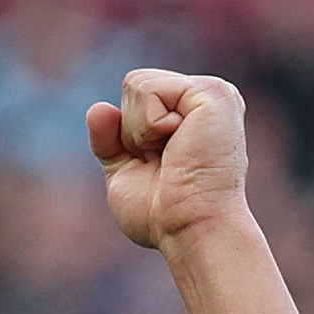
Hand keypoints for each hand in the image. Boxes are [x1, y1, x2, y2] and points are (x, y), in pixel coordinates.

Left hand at [88, 70, 250, 252]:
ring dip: (141, 130)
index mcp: (191, 114)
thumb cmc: (164, 216)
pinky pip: (150, 90)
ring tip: (174, 155)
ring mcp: (213, 92)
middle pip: (134, 84)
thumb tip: (99, 107)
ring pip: (138, 83)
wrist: (189, 230)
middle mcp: (206, 98)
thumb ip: (109, 140)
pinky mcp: (214, 94)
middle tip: (166, 162)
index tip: (160, 167)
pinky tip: (179, 146)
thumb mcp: (124, 173)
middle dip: (133, 129)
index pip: (137, 97)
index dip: (130, 135)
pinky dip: (150, 125)